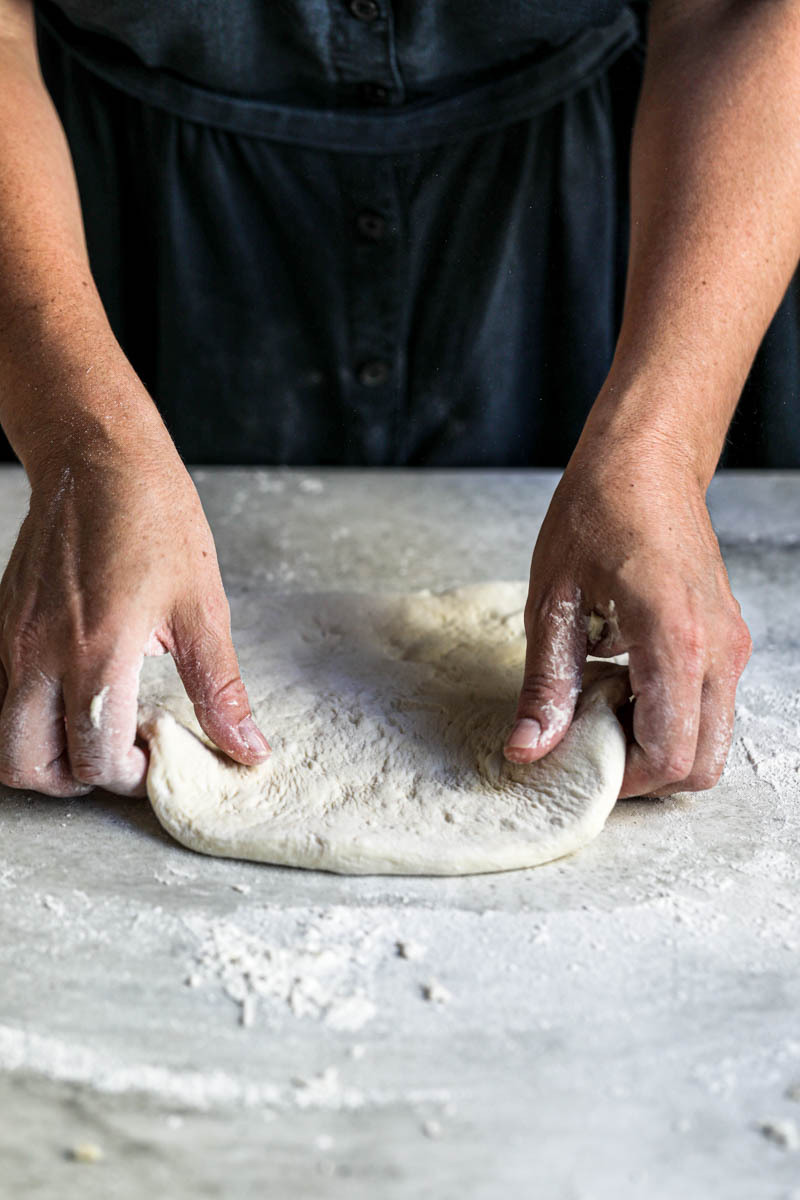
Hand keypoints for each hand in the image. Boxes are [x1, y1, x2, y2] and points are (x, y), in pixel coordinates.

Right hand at [0, 427, 269, 797]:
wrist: (98, 456)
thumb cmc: (155, 518)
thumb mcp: (202, 607)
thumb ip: (220, 689)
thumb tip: (247, 747)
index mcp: (95, 653)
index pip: (94, 757)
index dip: (131, 776)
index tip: (157, 759)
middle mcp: (39, 653)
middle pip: (26, 764)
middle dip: (73, 780)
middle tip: (119, 760)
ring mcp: (11, 637)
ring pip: (3, 733)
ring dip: (45, 751)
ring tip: (97, 729)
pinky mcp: (2, 621)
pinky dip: (29, 713)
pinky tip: (77, 690)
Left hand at [503, 437, 750, 796]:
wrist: (645, 462)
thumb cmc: (597, 515)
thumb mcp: (553, 603)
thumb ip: (546, 685)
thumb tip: (528, 749)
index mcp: (673, 639)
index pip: (669, 755)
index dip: (622, 779)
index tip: (578, 763)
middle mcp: (718, 650)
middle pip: (700, 766)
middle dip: (644, 773)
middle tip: (590, 740)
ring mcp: (731, 646)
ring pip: (711, 741)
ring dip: (659, 745)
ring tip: (604, 704)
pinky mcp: (729, 640)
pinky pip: (711, 708)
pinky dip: (672, 717)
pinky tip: (626, 681)